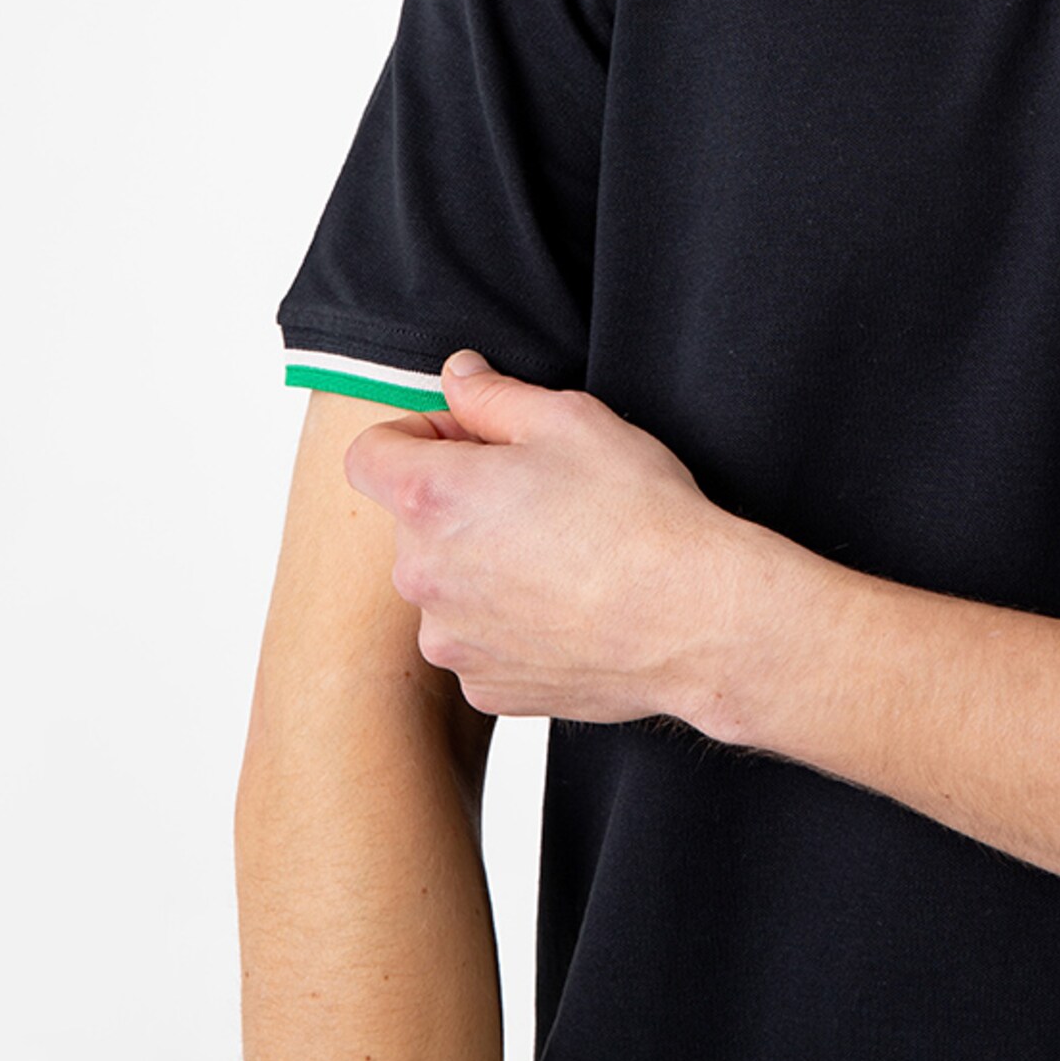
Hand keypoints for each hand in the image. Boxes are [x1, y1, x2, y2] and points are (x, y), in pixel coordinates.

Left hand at [342, 352, 817, 737]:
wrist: (690, 616)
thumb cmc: (637, 513)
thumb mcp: (572, 420)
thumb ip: (495, 395)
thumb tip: (458, 375)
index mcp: (434, 498)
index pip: (369, 454)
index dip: (416, 435)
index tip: (468, 441)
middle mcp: (422, 574)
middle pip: (412, 521)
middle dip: (460, 501)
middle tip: (538, 493)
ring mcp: (450, 639)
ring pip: (445, 584)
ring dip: (480, 564)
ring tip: (560, 556)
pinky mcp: (483, 684)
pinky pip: (477, 639)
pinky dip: (506, 622)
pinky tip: (565, 605)